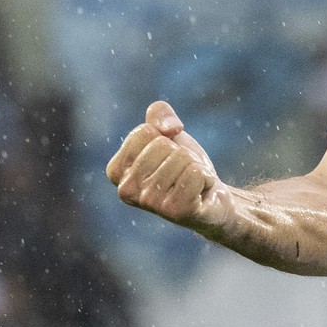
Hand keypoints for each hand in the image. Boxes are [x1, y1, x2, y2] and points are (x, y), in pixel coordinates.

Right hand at [106, 100, 230, 232]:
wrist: (211, 198)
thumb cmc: (184, 166)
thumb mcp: (168, 133)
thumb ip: (159, 114)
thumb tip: (168, 128)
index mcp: (116, 171)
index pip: (144, 132)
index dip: (165, 138)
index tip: (168, 157)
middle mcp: (126, 191)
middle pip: (163, 145)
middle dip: (182, 153)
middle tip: (183, 173)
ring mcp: (150, 204)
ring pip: (182, 159)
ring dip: (195, 167)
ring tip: (192, 183)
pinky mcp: (175, 212)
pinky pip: (195, 174)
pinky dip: (206, 177)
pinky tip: (201, 192)